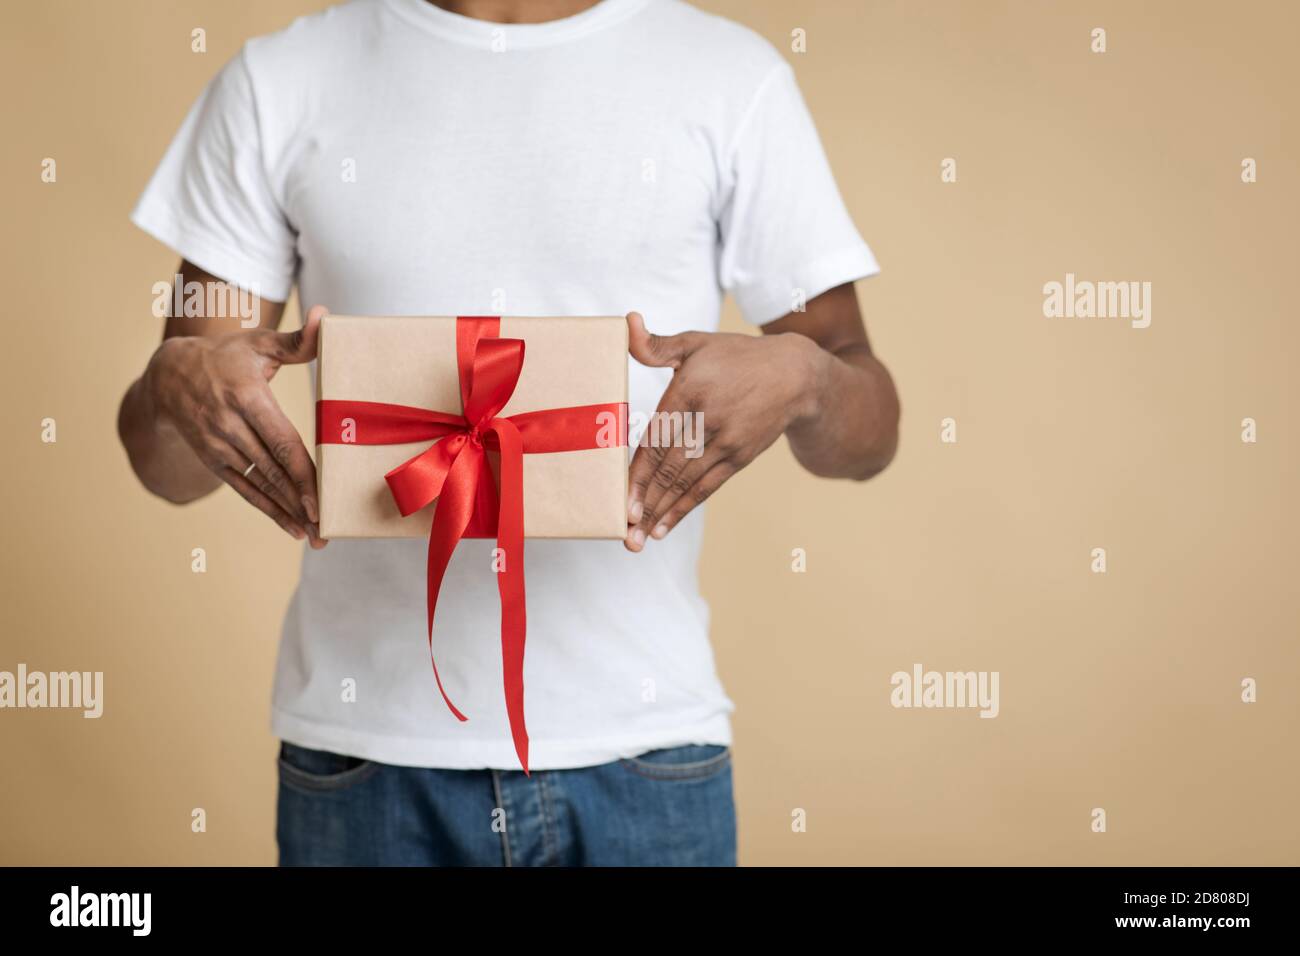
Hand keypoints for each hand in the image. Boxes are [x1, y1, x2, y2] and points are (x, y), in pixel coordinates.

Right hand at [143, 305, 328, 546]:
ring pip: (259, 484)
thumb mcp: (258, 343)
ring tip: (315, 536)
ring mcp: (219, 446)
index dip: (300, 472)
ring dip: (287, 513)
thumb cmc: (226, 356)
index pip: (280, 440)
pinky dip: (269, 510)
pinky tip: (291, 528)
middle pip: (271, 469)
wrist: (167, 375)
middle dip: (300, 501)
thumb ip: (296, 340)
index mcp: (246, 396)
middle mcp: (229, 425)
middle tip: (326, 528)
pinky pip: (244, 489)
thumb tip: (325, 318)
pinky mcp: (213, 460)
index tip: (320, 497)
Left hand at [624, 311, 826, 550]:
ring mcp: (726, 442)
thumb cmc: (735, 358)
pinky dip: (684, 508)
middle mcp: (708, 419)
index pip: (657, 437)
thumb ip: (656, 344)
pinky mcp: (739, 457)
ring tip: (638, 540)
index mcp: (690, 390)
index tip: (621, 498)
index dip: (637, 472)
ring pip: (686, 483)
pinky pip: (707, 488)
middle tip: (624, 531)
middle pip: (669, 468)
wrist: (795, 376)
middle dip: (644, 502)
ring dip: (661, 513)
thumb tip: (626, 322)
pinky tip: (664, 527)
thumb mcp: (696, 343)